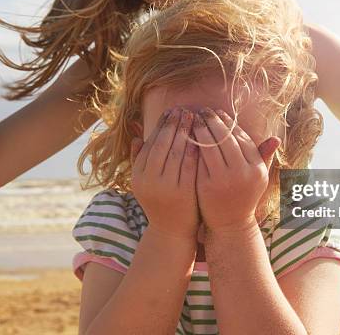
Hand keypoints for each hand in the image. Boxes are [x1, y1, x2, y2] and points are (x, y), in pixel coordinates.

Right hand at [130, 107, 199, 238]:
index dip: (161, 125)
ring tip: (194, 116)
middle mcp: (150, 180)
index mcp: (139, 175)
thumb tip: (137, 134)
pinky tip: (202, 137)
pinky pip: (190, 165)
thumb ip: (140, 159)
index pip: (150, 143)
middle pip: (163, 144)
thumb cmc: (160, 201)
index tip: (171, 111)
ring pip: (176, 152)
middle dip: (174, 124)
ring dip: (185, 131)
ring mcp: (167, 187)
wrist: (172, 230)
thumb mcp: (145, 181)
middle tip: (184, 109)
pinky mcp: (184, 192)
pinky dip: (195, 149)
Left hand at [193, 107, 280, 232]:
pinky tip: (188, 136)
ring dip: (201, 129)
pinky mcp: (208, 185)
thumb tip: (276, 138)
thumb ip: (264, 157)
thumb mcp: (257, 177)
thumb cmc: (244, 196)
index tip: (219, 113)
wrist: (230, 225)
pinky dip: (193, 144)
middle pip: (226, 138)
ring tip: (194, 120)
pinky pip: (199, 158)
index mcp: (257, 168)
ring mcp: (225, 179)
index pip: (242, 137)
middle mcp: (244, 173)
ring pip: (211, 145)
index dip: (229, 123)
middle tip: (204, 111)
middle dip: (214, 121)